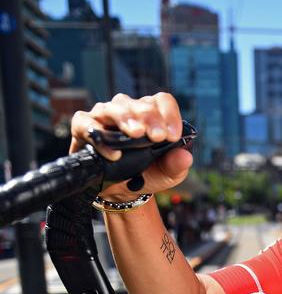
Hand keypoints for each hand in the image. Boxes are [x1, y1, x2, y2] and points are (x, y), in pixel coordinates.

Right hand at [70, 92, 193, 199]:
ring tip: (136, 134)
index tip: (172, 135)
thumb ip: (177, 165)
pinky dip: (97, 135)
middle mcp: (129, 110)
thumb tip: (185, 157)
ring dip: (126, 119)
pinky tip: (112, 152)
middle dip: (151, 118)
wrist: (122, 191)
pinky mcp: (83, 128)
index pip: (162, 101)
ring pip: (115, 108)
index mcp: (153, 115)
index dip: (169, 114)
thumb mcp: (168, 173)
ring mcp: (105, 116)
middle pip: (140, 104)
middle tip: (158, 136)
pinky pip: (85, 123)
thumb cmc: (147, 174)